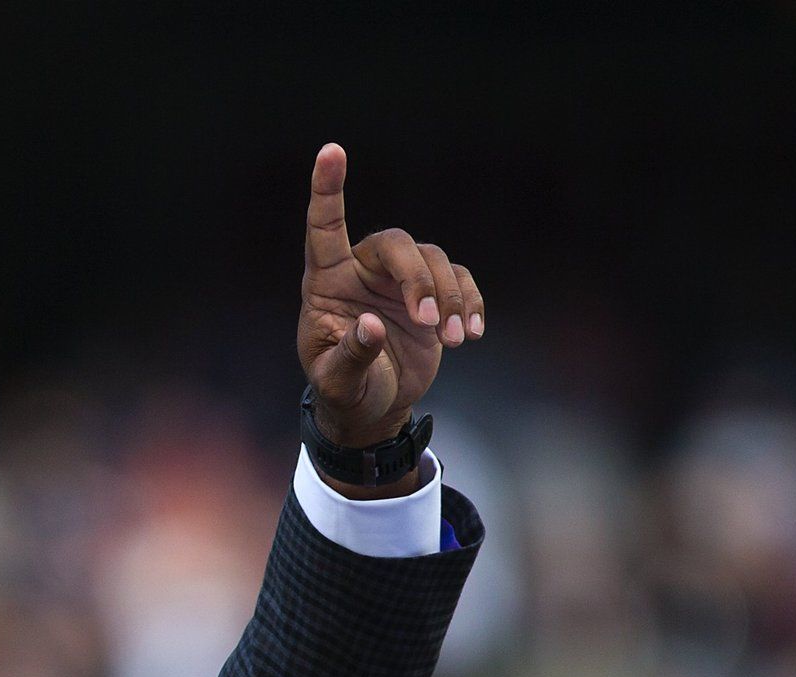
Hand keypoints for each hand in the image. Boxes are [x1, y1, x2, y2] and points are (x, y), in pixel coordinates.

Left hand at [297, 144, 483, 451]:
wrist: (374, 407)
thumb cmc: (345, 390)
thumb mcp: (338, 383)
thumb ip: (351, 355)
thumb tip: (370, 326)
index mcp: (326, 282)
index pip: (325, 227)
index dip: (327, 189)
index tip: (331, 150)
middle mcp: (363, 271)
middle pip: (397, 244)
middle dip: (418, 278)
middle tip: (427, 320)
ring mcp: (400, 281)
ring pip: (434, 260)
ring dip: (449, 298)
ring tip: (453, 340)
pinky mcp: (433, 294)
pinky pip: (460, 280)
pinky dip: (470, 303)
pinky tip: (471, 334)